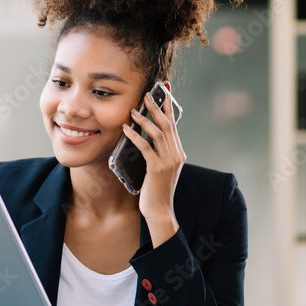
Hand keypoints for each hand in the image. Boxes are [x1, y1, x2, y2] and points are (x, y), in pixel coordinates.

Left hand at [121, 90, 185, 246]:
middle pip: (167, 125)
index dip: (168, 109)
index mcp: (179, 154)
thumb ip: (159, 154)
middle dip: (157, 108)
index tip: (163, 94)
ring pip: (158, 133)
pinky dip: (135, 136)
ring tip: (134, 109)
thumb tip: (147, 137)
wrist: (160, 211)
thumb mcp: (161, 169)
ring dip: (145, 119)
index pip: (174, 126)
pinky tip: (126, 129)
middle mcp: (177, 155)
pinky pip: (145, 147)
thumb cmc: (156, 190)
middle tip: (147, 94)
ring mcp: (168, 162)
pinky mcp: (157, 169)